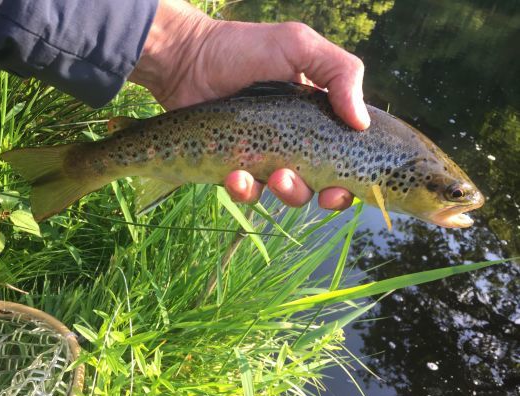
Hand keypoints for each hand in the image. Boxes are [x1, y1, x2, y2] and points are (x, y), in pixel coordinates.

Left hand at [128, 0, 369, 209]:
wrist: (188, 59)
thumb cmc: (244, 48)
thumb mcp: (299, 45)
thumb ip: (341, 72)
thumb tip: (363, 123)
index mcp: (318, 118)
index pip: (345, 157)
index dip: (349, 180)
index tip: (343, 186)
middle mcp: (296, 141)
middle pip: (322, 184)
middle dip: (322, 194)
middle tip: (312, 186)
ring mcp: (266, 157)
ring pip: (287, 193)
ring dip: (286, 192)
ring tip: (274, 176)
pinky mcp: (236, 168)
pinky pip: (248, 192)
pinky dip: (246, 190)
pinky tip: (236, 176)